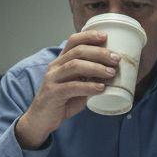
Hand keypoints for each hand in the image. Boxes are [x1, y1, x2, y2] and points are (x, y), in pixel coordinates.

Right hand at [15, 30, 120, 148]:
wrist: (40, 120)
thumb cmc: (61, 102)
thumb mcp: (76, 87)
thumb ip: (88, 79)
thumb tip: (111, 73)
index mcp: (60, 62)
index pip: (73, 41)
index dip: (89, 36)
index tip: (106, 36)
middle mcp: (55, 67)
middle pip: (78, 51)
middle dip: (99, 53)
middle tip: (116, 59)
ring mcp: (52, 79)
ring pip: (74, 66)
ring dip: (96, 68)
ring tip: (111, 73)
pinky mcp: (52, 93)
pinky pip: (72, 87)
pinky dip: (88, 86)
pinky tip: (101, 88)